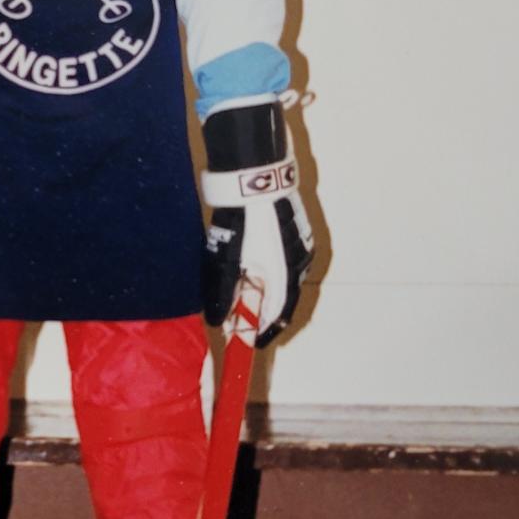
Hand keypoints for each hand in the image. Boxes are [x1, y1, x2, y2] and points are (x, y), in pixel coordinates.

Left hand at [201, 95, 313, 347]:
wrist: (257, 174)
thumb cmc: (244, 218)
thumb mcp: (229, 257)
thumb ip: (225, 290)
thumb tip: (218, 320)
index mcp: (285, 274)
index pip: (277, 315)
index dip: (263, 332)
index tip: (250, 344)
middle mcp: (299, 263)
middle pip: (284, 300)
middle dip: (265, 315)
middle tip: (246, 325)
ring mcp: (300, 245)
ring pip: (286, 282)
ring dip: (268, 294)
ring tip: (248, 301)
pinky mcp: (295, 231)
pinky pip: (286, 265)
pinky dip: (272, 276)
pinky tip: (256, 273)